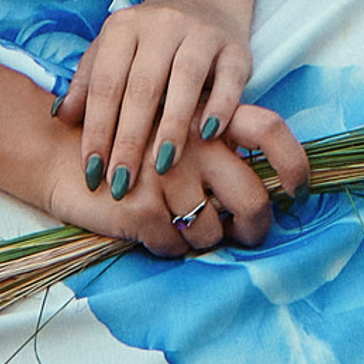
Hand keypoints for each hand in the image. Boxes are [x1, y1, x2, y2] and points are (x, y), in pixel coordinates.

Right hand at [33, 98, 306, 255]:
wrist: (64, 152)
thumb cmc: (133, 145)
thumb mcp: (179, 128)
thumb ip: (218, 145)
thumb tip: (264, 188)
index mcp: (209, 114)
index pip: (270, 128)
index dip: (295, 163)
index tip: (300, 191)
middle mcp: (193, 141)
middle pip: (252, 198)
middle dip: (256, 228)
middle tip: (248, 235)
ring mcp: (166, 175)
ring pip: (214, 232)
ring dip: (206, 241)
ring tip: (187, 229)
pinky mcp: (139, 206)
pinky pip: (175, 248)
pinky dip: (170, 248)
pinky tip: (156, 233)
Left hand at [52, 0, 309, 247]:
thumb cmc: (148, 41)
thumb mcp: (112, 52)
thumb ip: (86, 84)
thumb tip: (62, 118)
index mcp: (124, 27)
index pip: (105, 83)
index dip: (97, 130)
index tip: (91, 173)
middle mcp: (162, 24)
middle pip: (142, 86)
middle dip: (129, 140)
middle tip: (121, 182)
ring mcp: (201, 32)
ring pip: (185, 79)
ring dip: (172, 127)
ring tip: (161, 167)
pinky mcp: (236, 46)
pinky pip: (229, 78)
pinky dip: (220, 107)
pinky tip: (208, 136)